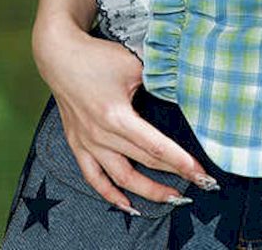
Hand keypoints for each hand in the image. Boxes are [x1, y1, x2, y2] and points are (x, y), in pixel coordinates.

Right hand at [32, 21, 216, 214]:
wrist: (60, 56)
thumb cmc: (98, 57)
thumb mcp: (133, 64)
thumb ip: (157, 79)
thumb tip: (183, 89)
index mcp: (117, 115)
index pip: (156, 146)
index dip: (180, 161)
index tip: (200, 171)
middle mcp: (101, 135)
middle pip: (144, 162)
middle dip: (174, 174)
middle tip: (199, 182)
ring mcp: (88, 143)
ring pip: (121, 178)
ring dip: (147, 191)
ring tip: (171, 198)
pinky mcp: (78, 145)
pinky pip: (94, 178)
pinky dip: (110, 195)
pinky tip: (128, 205)